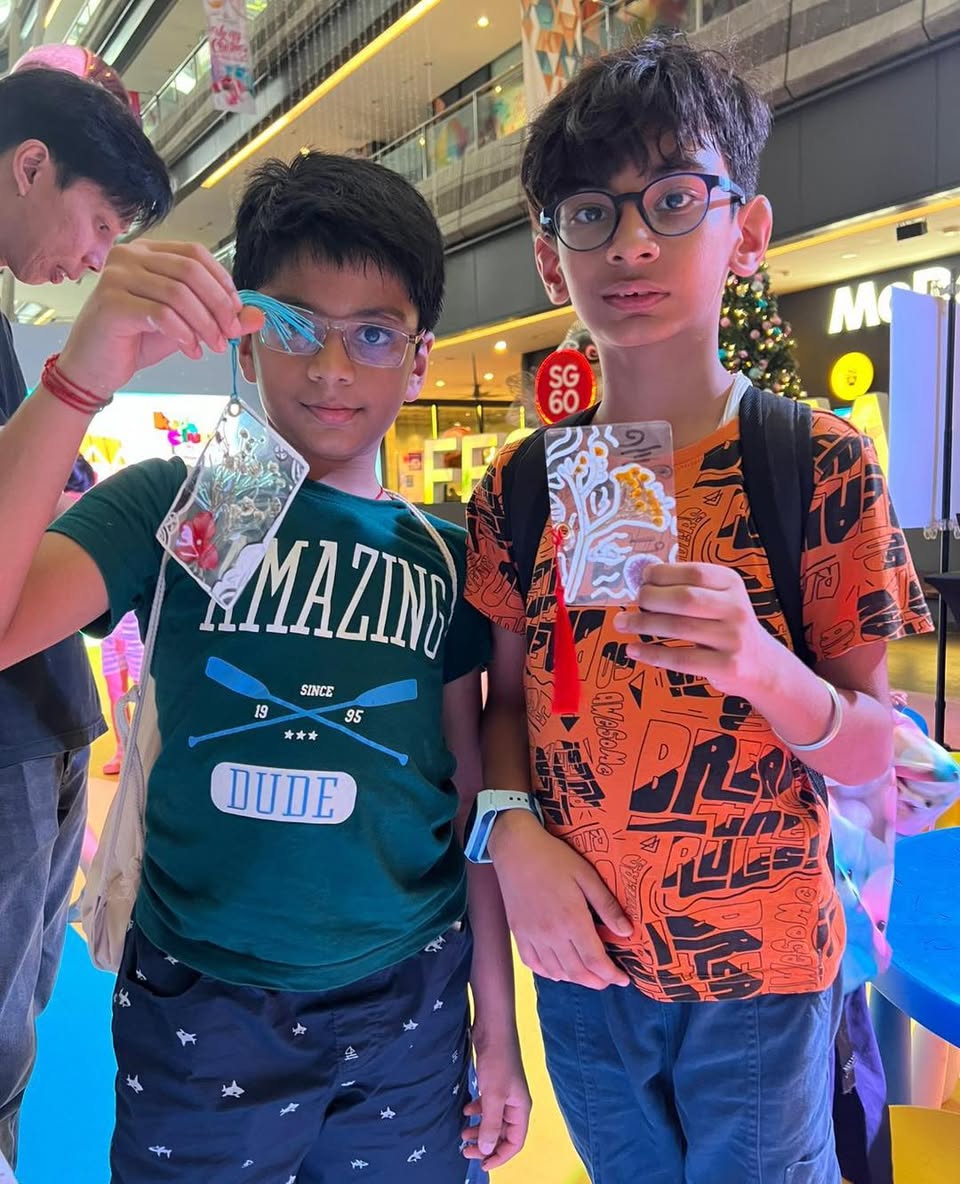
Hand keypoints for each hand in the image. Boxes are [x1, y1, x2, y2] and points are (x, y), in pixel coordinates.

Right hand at [57, 242, 263, 398]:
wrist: (94, 368)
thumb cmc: (134, 341)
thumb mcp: (186, 325)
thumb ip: (219, 316)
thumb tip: (257, 315)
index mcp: (148, 252)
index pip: (195, 254)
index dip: (222, 281)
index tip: (237, 312)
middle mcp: (129, 256)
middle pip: (190, 271)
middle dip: (219, 305)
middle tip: (230, 333)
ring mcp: (117, 276)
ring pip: (178, 293)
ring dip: (204, 324)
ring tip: (213, 346)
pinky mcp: (111, 302)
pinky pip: (161, 314)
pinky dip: (183, 334)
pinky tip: (190, 350)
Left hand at [461, 1034, 530, 1169]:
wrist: (492, 1029)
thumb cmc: (497, 1061)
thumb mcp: (493, 1096)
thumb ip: (490, 1124)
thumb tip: (486, 1150)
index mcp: (520, 1109)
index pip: (515, 1142)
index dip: (500, 1156)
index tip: (481, 1164)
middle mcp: (514, 1103)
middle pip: (502, 1133)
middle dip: (485, 1144)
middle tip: (464, 1149)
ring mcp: (503, 1093)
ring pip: (492, 1120)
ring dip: (478, 1128)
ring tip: (462, 1133)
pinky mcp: (493, 1083)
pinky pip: (486, 1105)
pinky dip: (476, 1111)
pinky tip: (465, 1109)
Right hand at [489, 810, 632, 988]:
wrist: (515, 848)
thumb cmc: (554, 857)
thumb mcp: (587, 876)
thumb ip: (607, 906)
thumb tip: (628, 932)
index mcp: (572, 920)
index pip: (595, 961)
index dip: (611, 975)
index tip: (623, 979)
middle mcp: (551, 934)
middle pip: (577, 972)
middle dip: (597, 981)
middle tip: (609, 979)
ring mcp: (532, 936)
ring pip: (556, 972)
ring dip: (575, 979)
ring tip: (588, 975)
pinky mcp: (518, 933)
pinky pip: (533, 964)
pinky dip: (549, 973)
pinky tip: (558, 969)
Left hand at [614, 561, 776, 697]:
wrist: (762, 665)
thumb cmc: (727, 626)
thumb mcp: (719, 599)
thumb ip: (687, 588)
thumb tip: (641, 580)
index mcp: (731, 584)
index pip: (693, 573)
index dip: (662, 574)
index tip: (642, 579)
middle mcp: (735, 608)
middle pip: (684, 598)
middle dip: (649, 599)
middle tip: (634, 603)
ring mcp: (733, 639)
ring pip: (678, 628)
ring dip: (642, 624)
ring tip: (621, 623)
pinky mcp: (726, 667)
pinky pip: (680, 659)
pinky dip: (651, 654)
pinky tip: (633, 649)